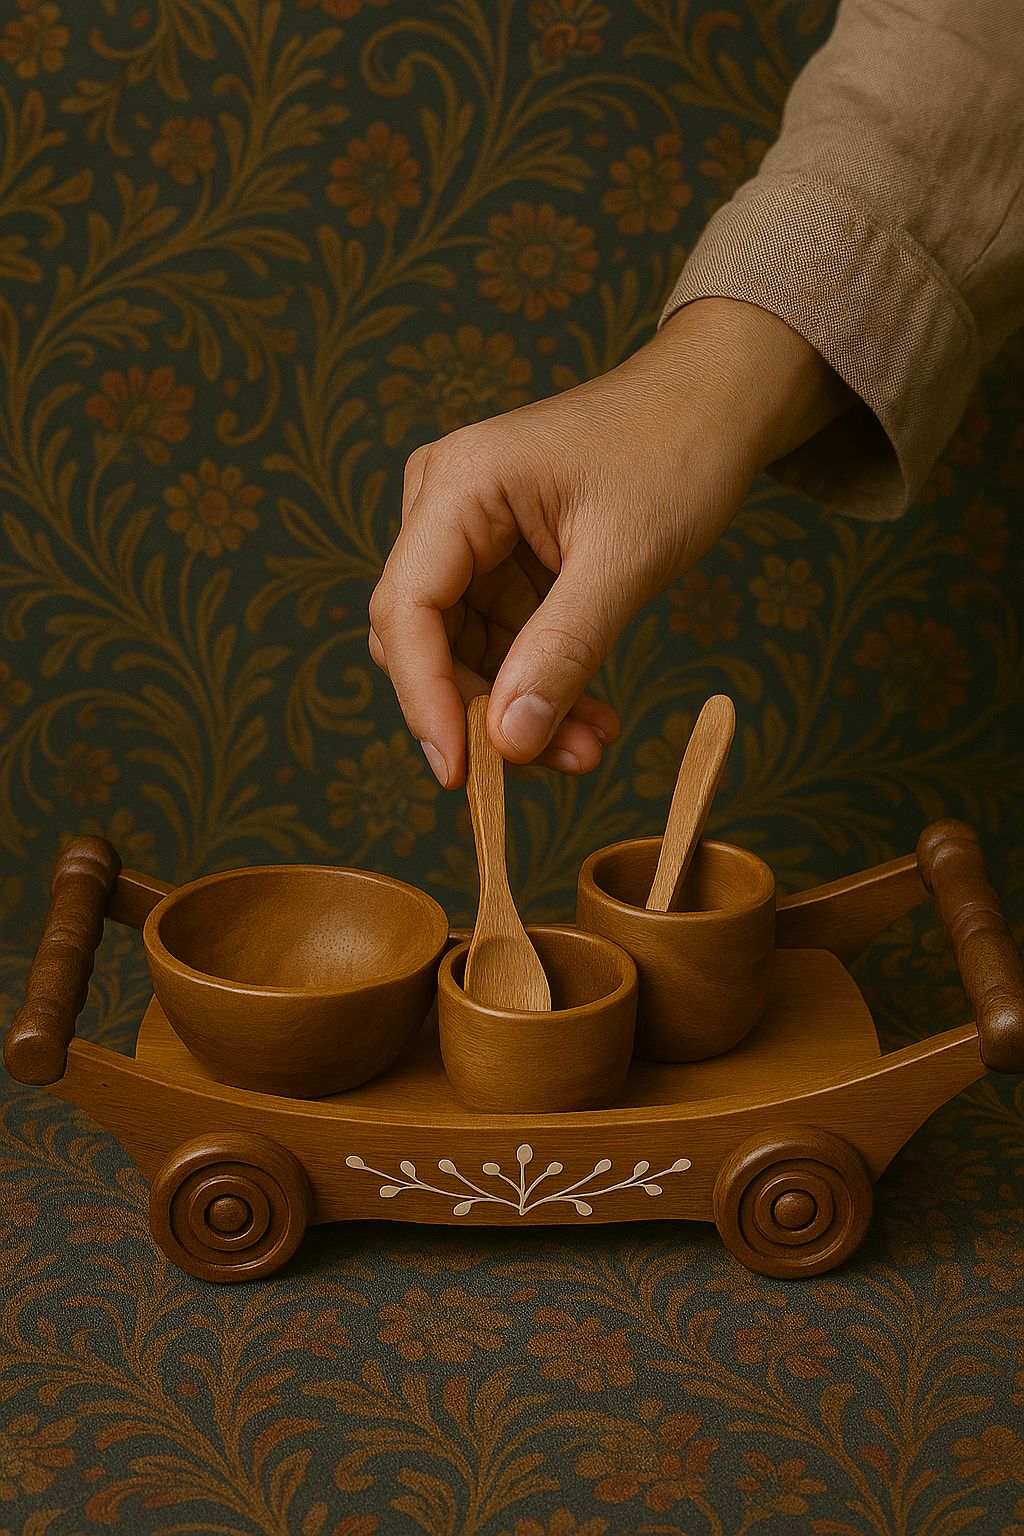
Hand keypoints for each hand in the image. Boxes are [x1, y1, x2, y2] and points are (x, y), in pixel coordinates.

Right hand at [368, 296, 851, 786]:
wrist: (714, 404)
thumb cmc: (676, 451)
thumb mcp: (626, 557)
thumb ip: (563, 649)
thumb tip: (509, 742)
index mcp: (459, 484)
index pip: (406, 608)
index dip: (425, 699)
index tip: (462, 773)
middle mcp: (444, 506)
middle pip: (424, 639)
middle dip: (482, 712)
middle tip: (559, 763)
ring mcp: (468, 534)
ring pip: (460, 652)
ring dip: (516, 710)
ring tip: (590, 745)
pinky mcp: (498, 560)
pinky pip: (496, 642)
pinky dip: (536, 685)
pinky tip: (589, 718)